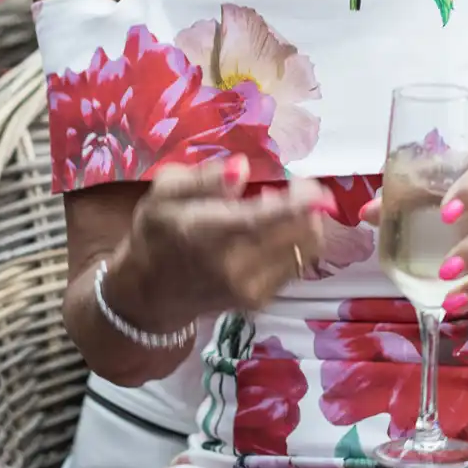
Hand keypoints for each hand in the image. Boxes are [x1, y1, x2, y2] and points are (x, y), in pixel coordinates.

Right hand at [113, 156, 327, 327]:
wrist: (151, 293)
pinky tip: (273, 232)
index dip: (298, 203)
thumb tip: (242, 167)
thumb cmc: (158, 232)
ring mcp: (250, 288)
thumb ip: (203, 179)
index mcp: (207, 233)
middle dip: (307, 205)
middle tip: (293, 186)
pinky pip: (297, 264)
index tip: (316, 187)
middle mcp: (234, 266)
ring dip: (305, 223)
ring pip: (305, 250)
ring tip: (280, 208)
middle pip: (297, 234)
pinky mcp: (261, 300)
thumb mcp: (165, 192)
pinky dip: (295, 242)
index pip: (263, 219)